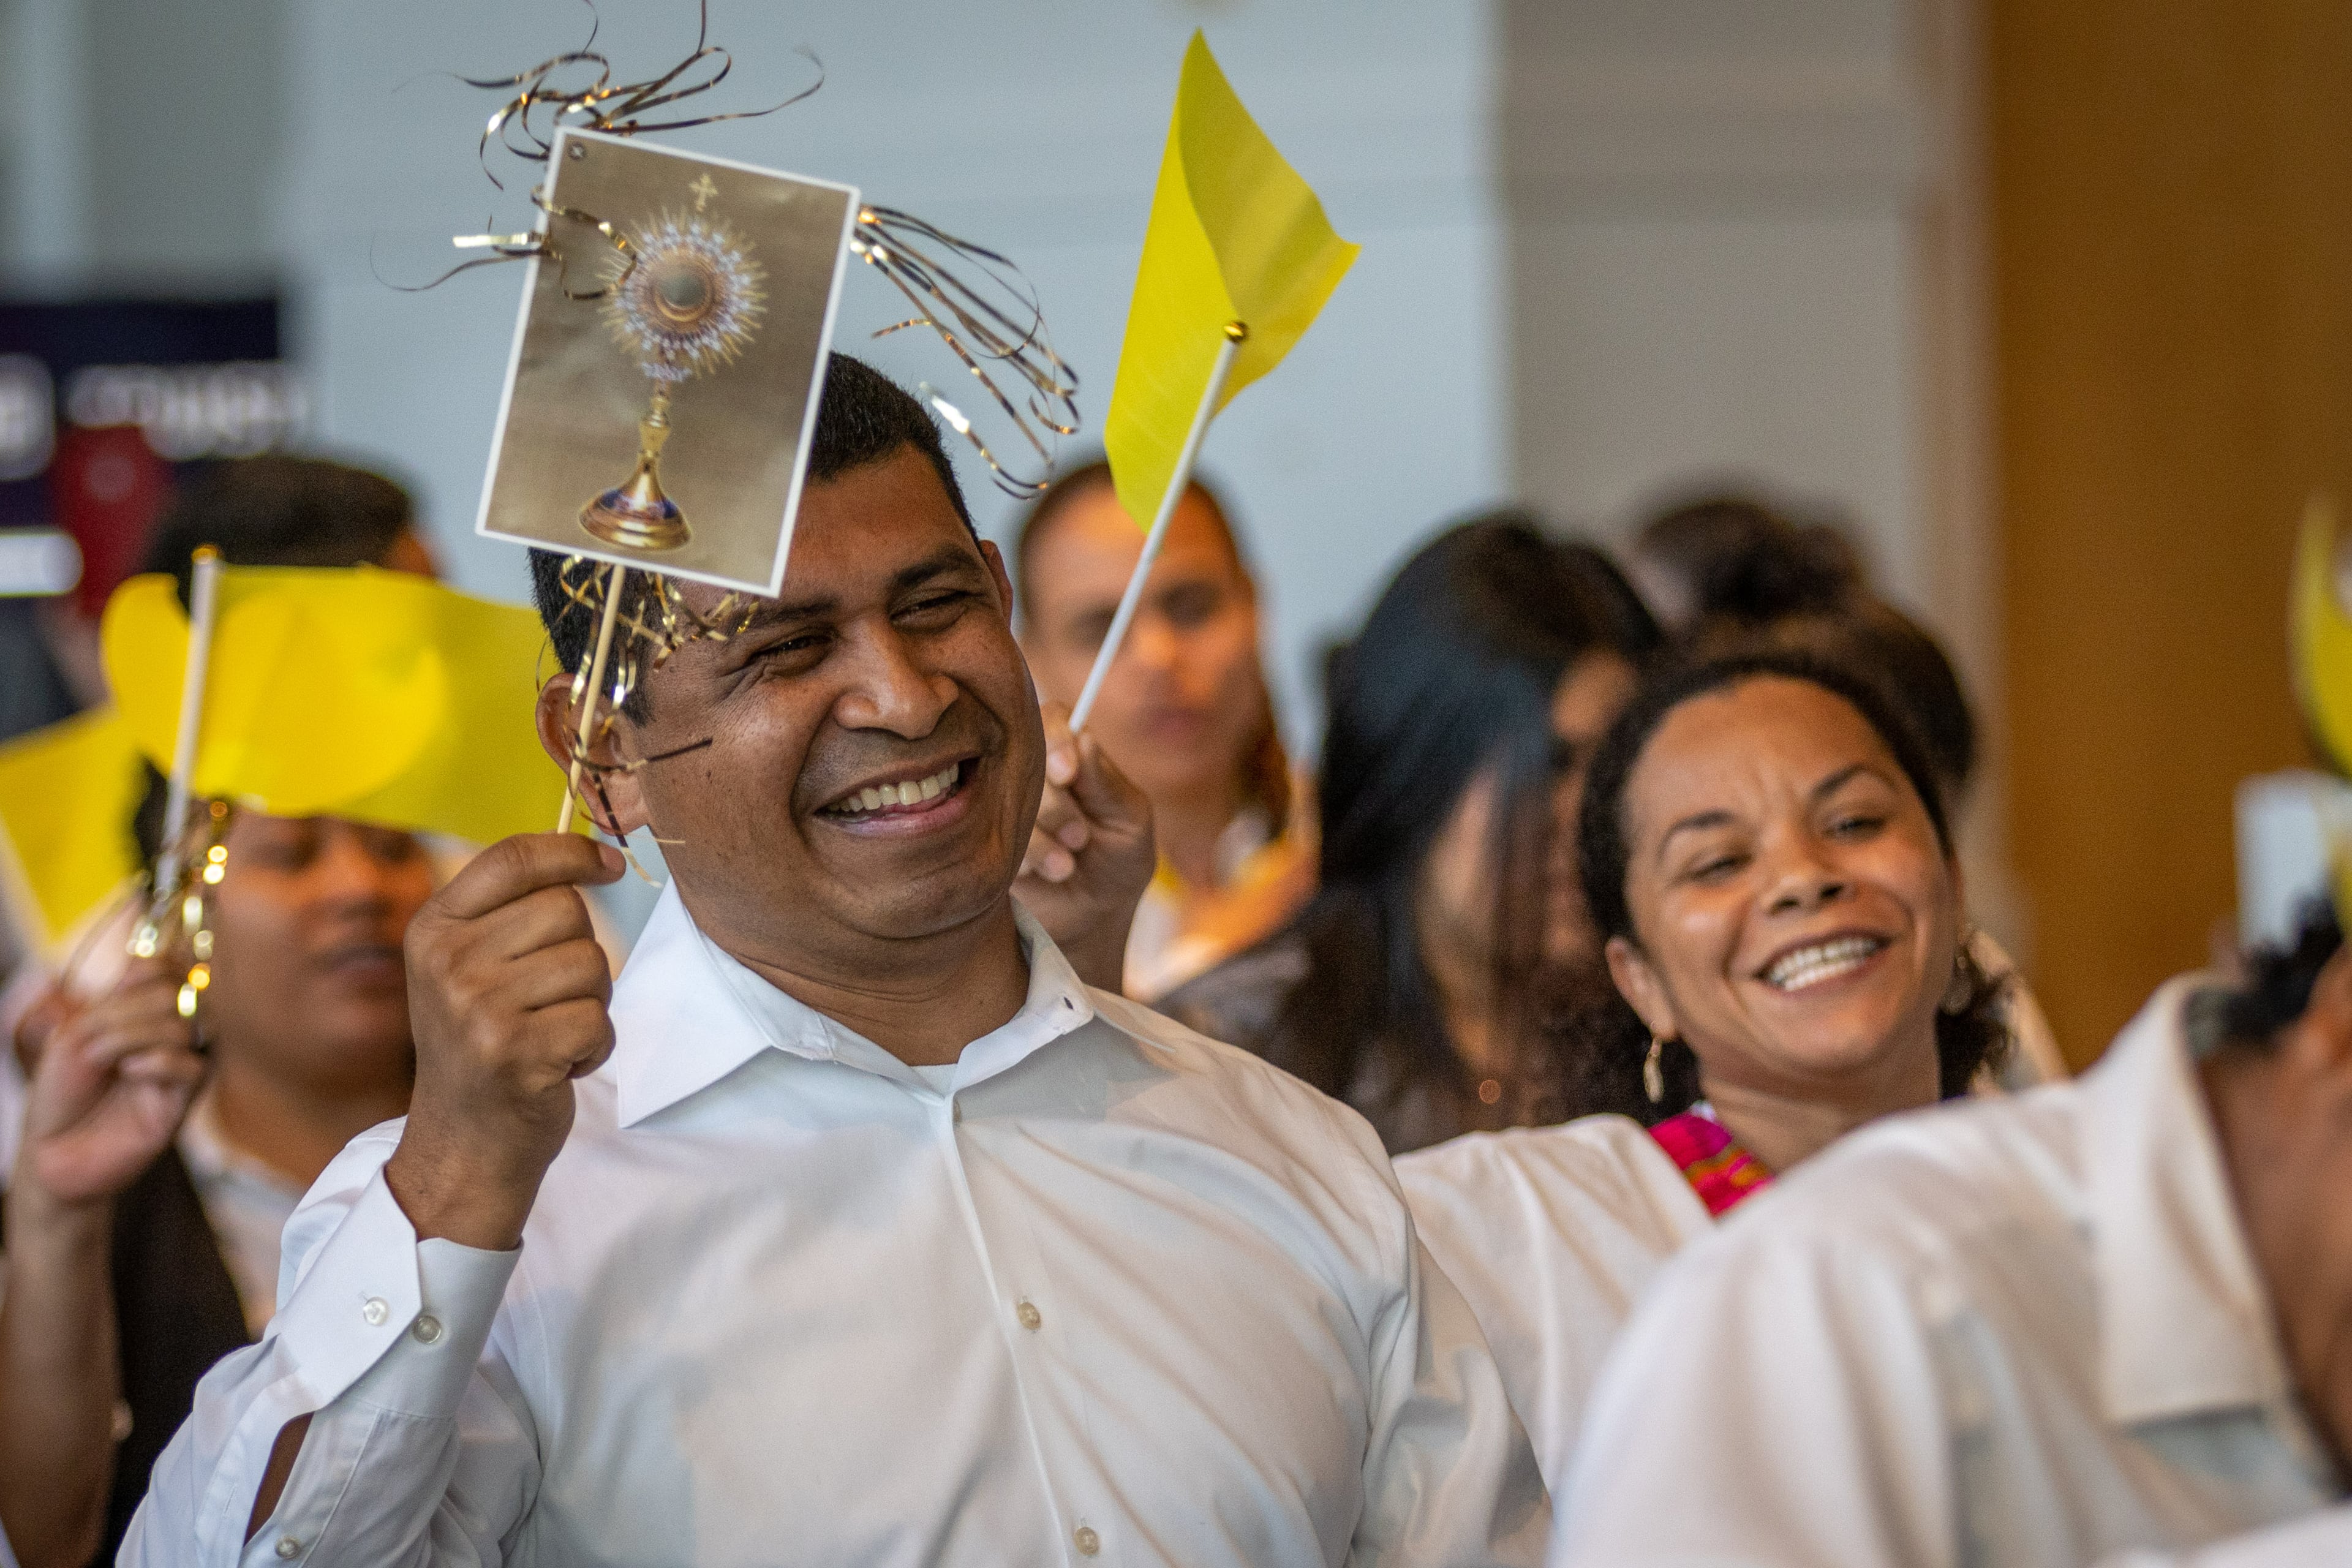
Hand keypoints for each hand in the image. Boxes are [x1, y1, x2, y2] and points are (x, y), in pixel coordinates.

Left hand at [14, 962, 205, 1208]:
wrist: (53, 1150)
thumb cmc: (60, 1093)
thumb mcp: (73, 1034)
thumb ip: (112, 999)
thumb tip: (145, 964)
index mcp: (143, 1014)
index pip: (170, 970)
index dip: (150, 968)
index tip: (119, 987)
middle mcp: (169, 1035)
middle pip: (179, 993)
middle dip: (130, 1008)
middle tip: (94, 1037)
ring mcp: (180, 1066)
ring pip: (187, 1026)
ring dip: (135, 1035)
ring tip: (100, 1058)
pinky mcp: (185, 1101)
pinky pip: (193, 1067)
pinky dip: (159, 1061)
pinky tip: (130, 1072)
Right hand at [385, 833, 623, 1251]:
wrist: (464, 1142)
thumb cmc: (483, 1043)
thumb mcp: (469, 966)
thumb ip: (511, 910)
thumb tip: (596, 853)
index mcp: (432, 929)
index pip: (513, 857)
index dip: (571, 852)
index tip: (608, 864)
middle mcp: (447, 961)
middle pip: (566, 909)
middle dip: (580, 952)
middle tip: (549, 999)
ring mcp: (477, 1007)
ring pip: (591, 963)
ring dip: (590, 1003)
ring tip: (549, 1033)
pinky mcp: (514, 1051)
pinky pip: (598, 1019)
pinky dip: (594, 1046)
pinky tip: (556, 1065)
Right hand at [1016, 704, 1154, 992]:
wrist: (1093, 918)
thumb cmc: (1119, 861)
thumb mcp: (1130, 821)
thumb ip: (1108, 783)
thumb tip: (1085, 739)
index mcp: (1072, 754)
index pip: (1053, 719)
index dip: (1056, 741)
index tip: (1068, 773)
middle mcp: (1032, 771)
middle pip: (1025, 759)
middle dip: (1057, 807)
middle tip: (1081, 839)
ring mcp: (1003, 803)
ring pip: (1006, 802)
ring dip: (1043, 841)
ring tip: (1066, 867)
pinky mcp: (984, 837)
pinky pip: (990, 836)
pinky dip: (1025, 860)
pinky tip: (1044, 875)